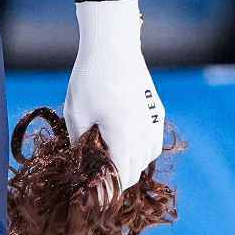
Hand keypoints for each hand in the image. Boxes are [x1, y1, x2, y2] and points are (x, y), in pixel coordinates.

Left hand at [64, 0, 165, 194]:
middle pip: (135, 171)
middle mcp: (146, 136)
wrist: (114, 47)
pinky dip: (140, 146)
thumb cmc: (91, 79)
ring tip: (107, 151)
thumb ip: (80, 143)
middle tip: (94, 168)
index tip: (91, 186)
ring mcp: (155, 124)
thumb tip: (80, 162)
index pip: (121, 179)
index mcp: (125, 140)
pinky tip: (122, 136)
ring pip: (147, 158)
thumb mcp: (76, 113)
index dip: (106, 187)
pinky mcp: (157, 112)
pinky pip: (153, 141)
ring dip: (131, 161)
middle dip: (117, 175)